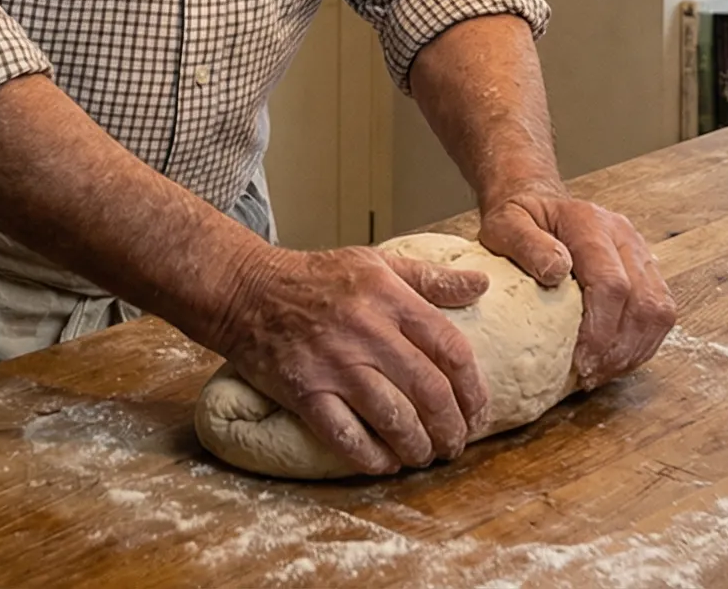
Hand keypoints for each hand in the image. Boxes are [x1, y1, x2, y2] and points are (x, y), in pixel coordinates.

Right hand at [206, 244, 493, 473]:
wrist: (246, 290)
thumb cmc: (316, 278)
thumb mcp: (377, 263)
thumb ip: (430, 278)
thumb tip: (481, 284)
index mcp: (390, 299)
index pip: (451, 349)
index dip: (474, 389)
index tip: (479, 412)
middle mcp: (367, 332)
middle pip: (429, 391)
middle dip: (452, 427)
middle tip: (456, 444)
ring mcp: (335, 365)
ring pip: (395, 419)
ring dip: (418, 447)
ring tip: (425, 456)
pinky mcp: (305, 392)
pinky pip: (347, 437)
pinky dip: (372, 458)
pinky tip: (385, 464)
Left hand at [478, 191, 677, 387]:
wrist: (540, 205)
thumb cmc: (520, 221)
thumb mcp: (505, 225)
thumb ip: (525, 244)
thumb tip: (556, 271)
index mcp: (590, 223)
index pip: (612, 283)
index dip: (600, 330)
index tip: (580, 361)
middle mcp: (625, 236)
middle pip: (644, 302)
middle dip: (618, 349)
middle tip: (589, 376)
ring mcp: (641, 253)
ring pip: (660, 311)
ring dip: (634, 351)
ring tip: (601, 373)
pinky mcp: (648, 271)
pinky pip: (661, 314)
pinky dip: (642, 344)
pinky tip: (614, 360)